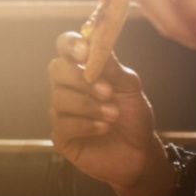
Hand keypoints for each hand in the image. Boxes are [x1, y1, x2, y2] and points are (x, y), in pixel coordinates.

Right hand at [49, 32, 175, 195]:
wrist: (140, 153)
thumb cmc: (133, 117)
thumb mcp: (130, 88)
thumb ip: (113, 67)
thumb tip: (95, 42)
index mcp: (83, 70)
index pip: (65, 47)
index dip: (70, 44)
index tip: (85, 51)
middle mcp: (68, 88)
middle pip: (56, 69)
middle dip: (80, 78)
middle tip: (107, 91)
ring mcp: (61, 112)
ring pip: (59, 98)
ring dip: (90, 106)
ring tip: (113, 115)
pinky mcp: (61, 136)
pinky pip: (63, 124)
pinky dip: (86, 125)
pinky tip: (103, 129)